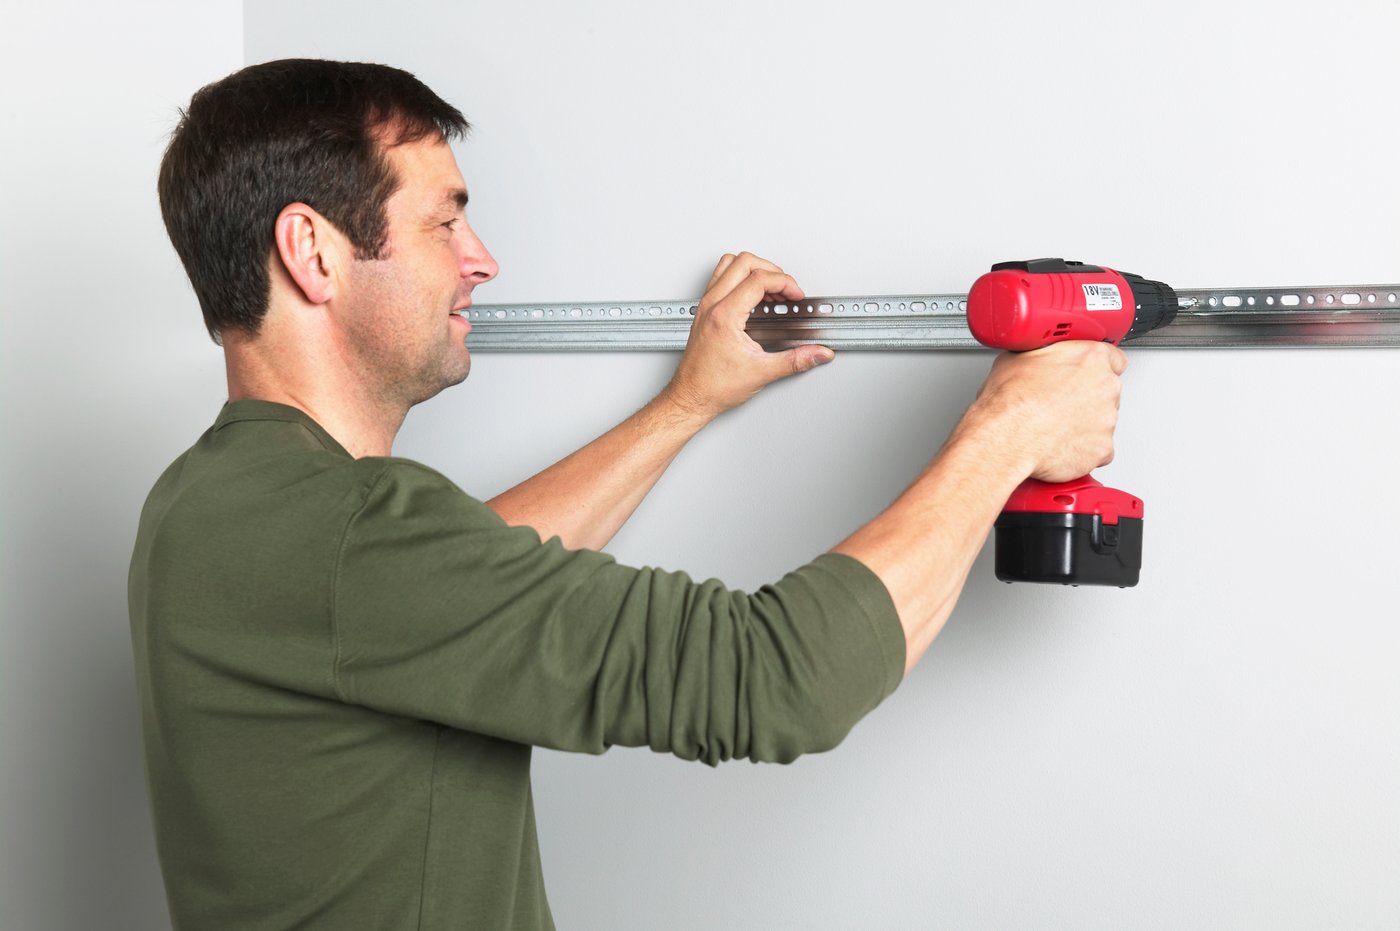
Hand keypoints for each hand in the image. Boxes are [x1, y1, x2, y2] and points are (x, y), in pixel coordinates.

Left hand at [661, 252, 834, 420]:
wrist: (691, 398)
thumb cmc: (713, 387)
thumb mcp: (762, 373)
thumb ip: (796, 361)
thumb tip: (817, 353)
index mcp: (724, 316)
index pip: (759, 279)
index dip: (784, 283)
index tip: (795, 296)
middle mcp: (711, 305)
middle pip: (744, 262)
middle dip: (771, 270)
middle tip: (785, 290)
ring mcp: (705, 306)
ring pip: (729, 264)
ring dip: (753, 270)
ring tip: (770, 289)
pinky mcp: (704, 311)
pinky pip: (720, 278)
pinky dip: (740, 279)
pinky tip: (753, 298)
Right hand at [965, 341, 1127, 482]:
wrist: (1005, 438)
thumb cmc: (1010, 402)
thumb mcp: (1018, 358)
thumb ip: (1044, 355)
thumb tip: (1038, 358)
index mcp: (1091, 358)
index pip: (1114, 358)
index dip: (1097, 368)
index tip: (1088, 375)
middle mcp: (1106, 387)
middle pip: (1107, 391)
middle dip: (1088, 398)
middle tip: (1061, 403)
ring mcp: (1107, 420)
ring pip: (1103, 421)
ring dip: (1085, 424)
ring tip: (1055, 427)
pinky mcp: (1102, 449)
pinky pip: (1099, 450)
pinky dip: (1083, 450)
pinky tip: (1061, 445)